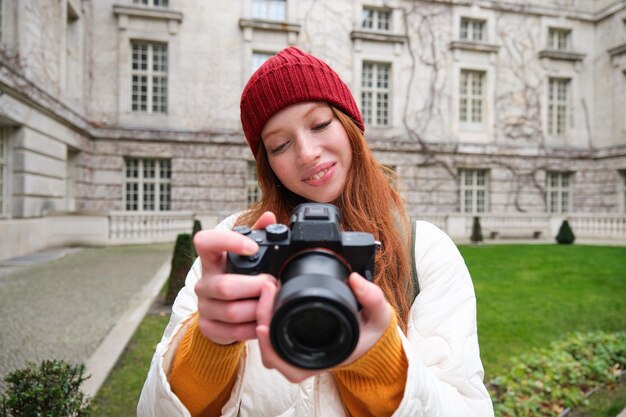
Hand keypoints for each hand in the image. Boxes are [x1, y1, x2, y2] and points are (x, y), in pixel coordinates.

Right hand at [193, 212, 277, 344]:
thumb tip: (269, 217)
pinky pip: (233, 332)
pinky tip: (264, 322)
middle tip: (273, 284)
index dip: (227, 242)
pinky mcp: (208, 327)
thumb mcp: (247, 257)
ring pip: (232, 312)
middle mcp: (203, 281)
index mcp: (211, 259)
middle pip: (225, 286)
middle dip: (255, 287)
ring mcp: (203, 306)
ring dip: (258, 309)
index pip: (204, 241)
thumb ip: (258, 235)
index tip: (253, 248)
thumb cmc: (238, 277)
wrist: (223, 313)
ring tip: (272, 303)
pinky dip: (254, 328)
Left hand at [255, 272, 392, 382]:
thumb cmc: (371, 332)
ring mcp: (296, 351)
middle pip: (268, 350)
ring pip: (265, 341)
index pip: (284, 361)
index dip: (268, 346)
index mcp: (319, 360)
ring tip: (268, 289)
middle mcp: (304, 360)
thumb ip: (372, 298)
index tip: (263, 325)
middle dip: (260, 319)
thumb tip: (355, 280)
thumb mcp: (379, 316)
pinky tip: (270, 294)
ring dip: (261, 316)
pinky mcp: (293, 338)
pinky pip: (271, 332)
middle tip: (267, 289)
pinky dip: (266, 315)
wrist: (372, 337)